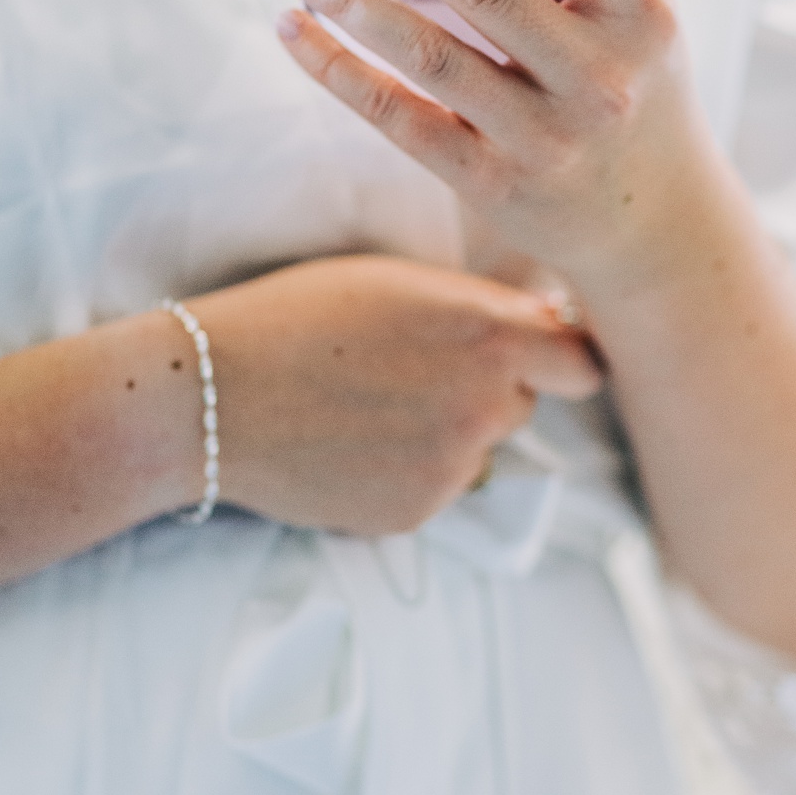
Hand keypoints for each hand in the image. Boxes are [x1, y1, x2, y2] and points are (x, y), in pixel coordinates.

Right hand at [191, 255, 599, 536]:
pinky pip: (436, 486)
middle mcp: (486, 404)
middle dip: (488, 387)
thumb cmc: (299, 316)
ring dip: (445, 431)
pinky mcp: (419, 511)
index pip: (584, 365)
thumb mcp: (398, 282)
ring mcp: (454, 466)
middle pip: (524, 403)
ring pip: (477, 447)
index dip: (564, 359)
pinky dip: (406, 469)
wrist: (211, 395)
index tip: (542, 356)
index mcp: (490, 334)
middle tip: (412, 368)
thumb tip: (548, 326)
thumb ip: (481, 307)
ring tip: (367, 403)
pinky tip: (350, 441)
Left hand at [276, 0, 714, 296]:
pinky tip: (296, 31)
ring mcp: (547, 136)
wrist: (660, 230)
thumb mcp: (631, 22)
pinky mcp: (496, 185)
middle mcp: (600, 74)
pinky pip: (402, 120)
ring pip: (431, 55)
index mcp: (641, 11)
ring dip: (352, 2)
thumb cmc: (636, 95)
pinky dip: (341, 73)